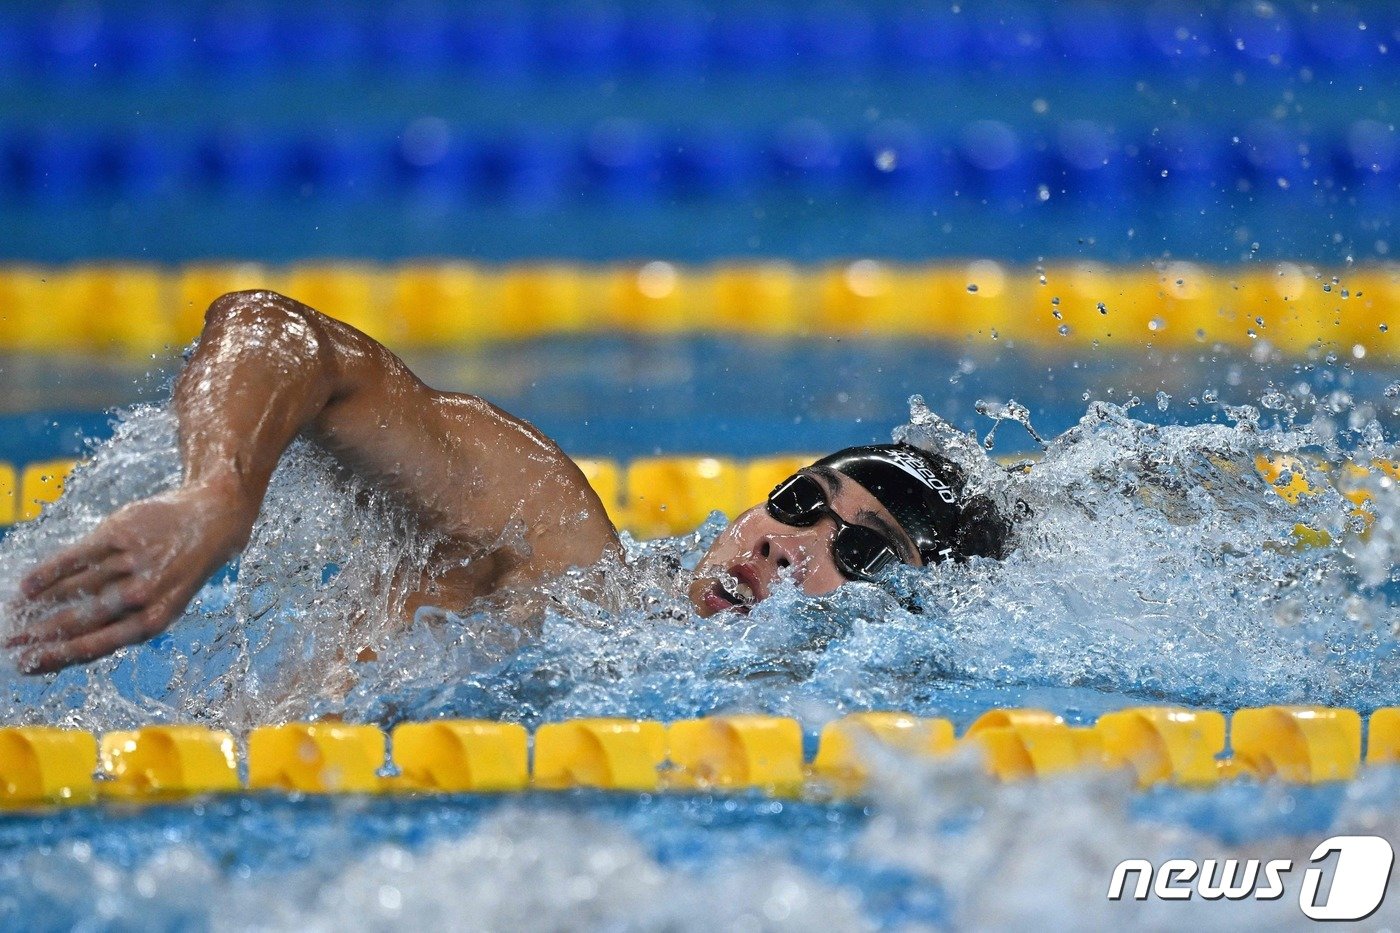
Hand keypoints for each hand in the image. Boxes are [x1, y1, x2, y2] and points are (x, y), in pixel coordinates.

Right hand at [6, 481, 255, 673]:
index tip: (26, 665)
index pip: (98, 645)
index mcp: (155, 620)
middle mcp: (145, 593)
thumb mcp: (159, 603)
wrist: (213, 519)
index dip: (58, 657)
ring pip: (75, 587)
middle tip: (8, 643)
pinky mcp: (123, 532)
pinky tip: (27, 584)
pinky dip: (50, 571)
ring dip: (39, 603)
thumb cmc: (177, 570)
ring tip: (13, 613)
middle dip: (40, 634)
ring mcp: (134, 561)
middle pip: (81, 619)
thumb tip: (64, 646)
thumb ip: (119, 623)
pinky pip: (78, 556)